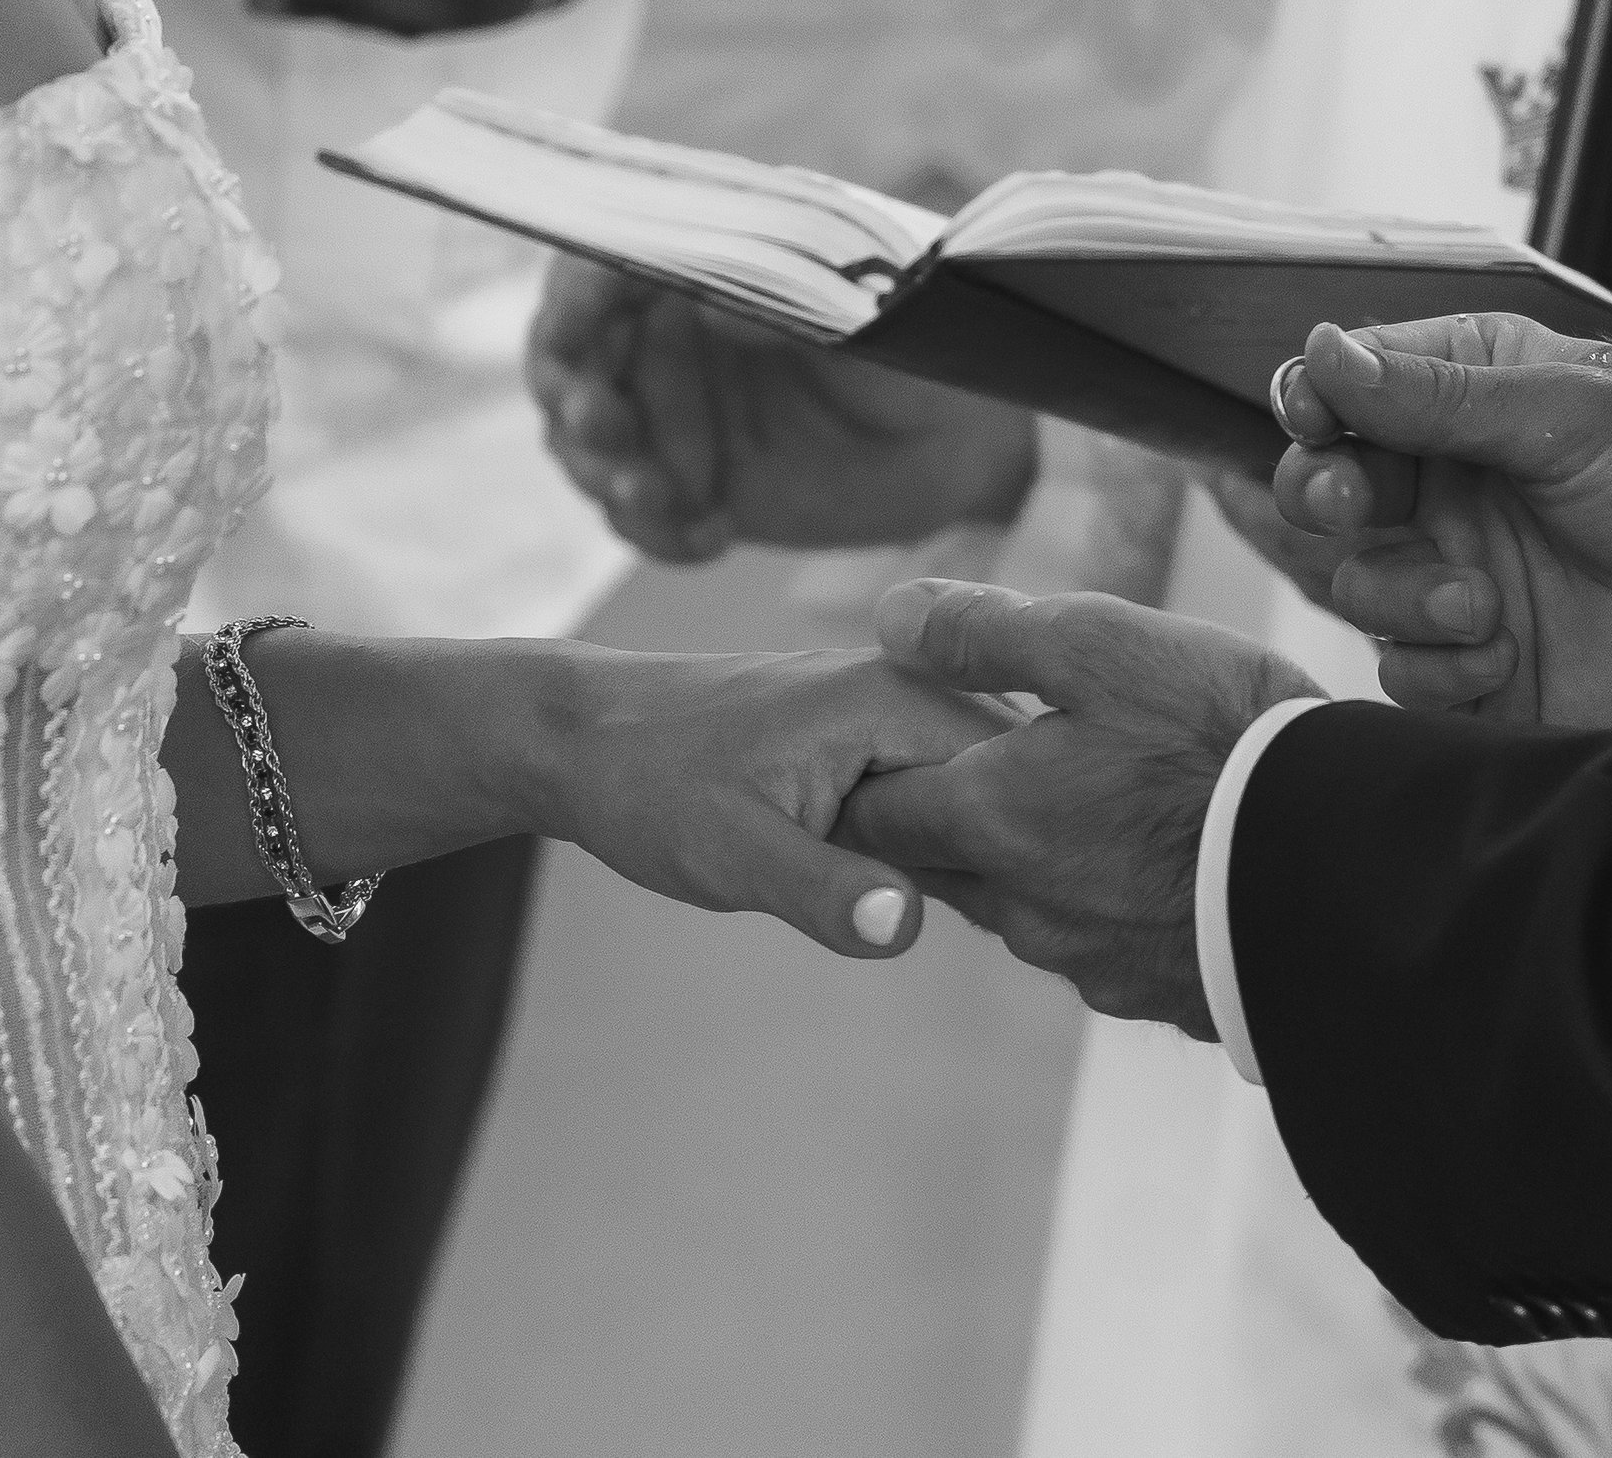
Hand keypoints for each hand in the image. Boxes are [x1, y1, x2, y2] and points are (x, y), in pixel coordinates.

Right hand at [526, 257, 1037, 561]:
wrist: (964, 435)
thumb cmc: (916, 338)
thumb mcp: (855, 305)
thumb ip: (778, 295)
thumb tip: (696, 298)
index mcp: (695, 261)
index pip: (602, 263)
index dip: (576, 291)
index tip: (578, 322)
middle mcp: (665, 334)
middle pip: (571, 362)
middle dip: (578, 396)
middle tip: (605, 424)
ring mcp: (671, 415)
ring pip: (591, 446)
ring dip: (609, 470)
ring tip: (658, 492)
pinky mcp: (690, 486)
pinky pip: (640, 517)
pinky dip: (659, 529)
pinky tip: (714, 534)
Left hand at [535, 643, 1017, 956]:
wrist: (579, 739)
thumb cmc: (647, 788)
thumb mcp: (729, 854)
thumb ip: (820, 891)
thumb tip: (904, 926)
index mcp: (896, 697)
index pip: (1023, 773)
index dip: (1032, 850)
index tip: (1030, 913)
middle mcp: (910, 686)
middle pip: (1015, 781)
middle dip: (1017, 853)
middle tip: (1005, 924)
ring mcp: (893, 706)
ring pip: (980, 791)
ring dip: (981, 851)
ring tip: (966, 907)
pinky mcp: (874, 734)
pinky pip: (942, 791)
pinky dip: (943, 840)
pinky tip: (919, 888)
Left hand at [836, 581, 1319, 1036]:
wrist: (1351, 867)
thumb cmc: (1220, 739)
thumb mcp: (1098, 643)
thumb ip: (983, 632)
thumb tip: (892, 615)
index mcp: (990, 820)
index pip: (875, 816)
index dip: (870, 782)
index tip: (876, 757)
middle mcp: (1023, 909)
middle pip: (943, 872)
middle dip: (945, 828)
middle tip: (971, 778)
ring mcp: (1093, 963)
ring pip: (1026, 914)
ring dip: (1033, 870)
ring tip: (1078, 818)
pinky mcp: (1162, 996)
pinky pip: (1107, 951)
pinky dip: (1112, 910)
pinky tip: (1156, 876)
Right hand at [1271, 316, 1611, 745]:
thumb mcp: (1570, 414)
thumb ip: (1437, 394)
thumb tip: (1323, 352)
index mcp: (1476, 399)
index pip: (1355, 387)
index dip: (1317, 398)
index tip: (1315, 416)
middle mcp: (1457, 486)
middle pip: (1332, 484)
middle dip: (1326, 492)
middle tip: (1356, 501)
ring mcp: (1462, 575)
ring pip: (1358, 583)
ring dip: (1400, 595)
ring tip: (1477, 604)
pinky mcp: (1478, 664)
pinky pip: (1401, 669)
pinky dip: (1437, 666)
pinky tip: (1502, 654)